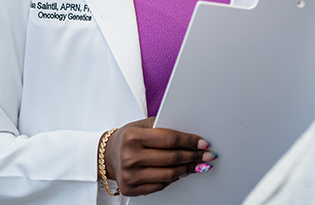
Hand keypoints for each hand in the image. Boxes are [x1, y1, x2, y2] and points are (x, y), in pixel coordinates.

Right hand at [99, 117, 216, 195]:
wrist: (108, 154)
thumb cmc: (129, 137)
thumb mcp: (143, 125)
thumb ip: (165, 128)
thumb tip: (191, 139)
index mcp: (133, 137)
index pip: (170, 140)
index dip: (190, 142)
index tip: (203, 143)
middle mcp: (130, 157)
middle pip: (171, 159)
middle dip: (193, 156)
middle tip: (206, 155)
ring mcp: (129, 175)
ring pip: (168, 175)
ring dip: (187, 169)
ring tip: (196, 164)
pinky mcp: (130, 189)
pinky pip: (159, 186)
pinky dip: (173, 179)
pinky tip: (180, 173)